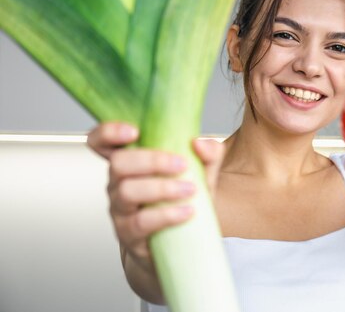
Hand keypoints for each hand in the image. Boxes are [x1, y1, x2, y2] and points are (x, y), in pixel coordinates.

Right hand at [87, 122, 224, 274]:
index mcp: (131, 161)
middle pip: (118, 163)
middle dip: (152, 160)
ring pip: (128, 191)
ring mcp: (120, 209)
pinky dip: (167, 214)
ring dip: (162, 188)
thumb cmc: (184, 202)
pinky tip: (187, 212)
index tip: (134, 131)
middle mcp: (118, 182)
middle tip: (181, 165)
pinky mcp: (128, 234)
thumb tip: (200, 143)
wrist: (179, 245)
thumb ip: (208, 155)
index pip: (102, 141)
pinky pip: (140, 221)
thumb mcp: (202, 175)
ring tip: (190, 190)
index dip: (108, 132)